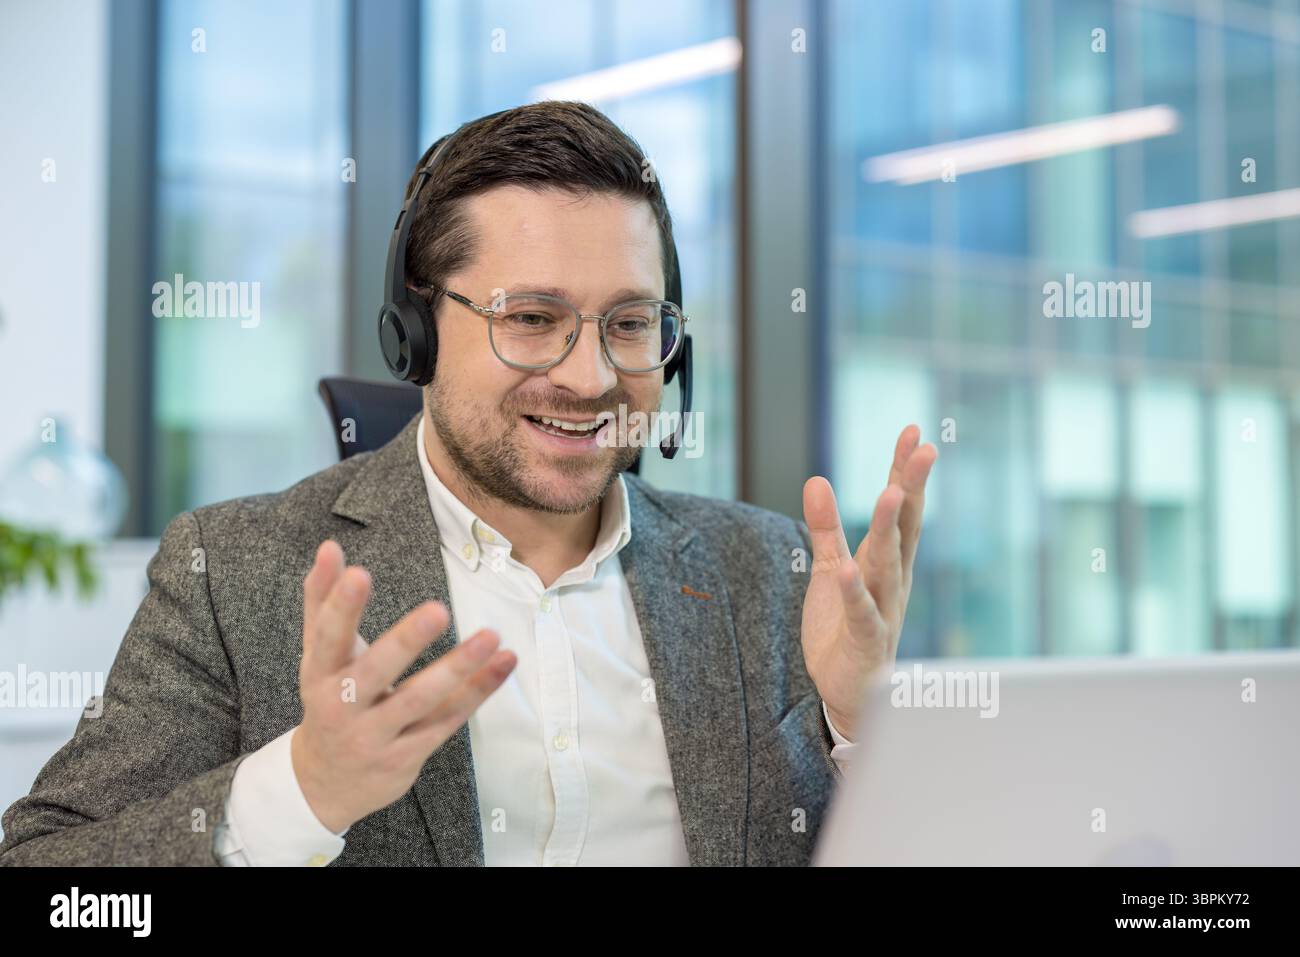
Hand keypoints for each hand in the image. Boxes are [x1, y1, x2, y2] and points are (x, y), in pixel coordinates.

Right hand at [290, 540, 515, 833]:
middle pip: (374, 673)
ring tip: (491, 636)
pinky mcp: (407, 755)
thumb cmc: (329, 699)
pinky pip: (446, 720)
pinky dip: (478, 691)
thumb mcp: (319, 654)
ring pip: (418, 700)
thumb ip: (323, 600)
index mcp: (318, 674)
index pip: (327, 637)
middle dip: (405, 642)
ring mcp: (375, 735)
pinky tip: (504, 662)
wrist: (325, 783)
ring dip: (457, 668)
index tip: (360, 573)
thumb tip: (330, 547)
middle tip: (438, 609)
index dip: (341, 607)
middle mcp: (342, 707)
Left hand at [800, 425, 936, 738]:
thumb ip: (824, 527)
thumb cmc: (845, 626)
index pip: (900, 509)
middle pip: (904, 527)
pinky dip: (857, 591)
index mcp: (887, 560)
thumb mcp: (830, 568)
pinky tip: (849, 568)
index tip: (914, 432)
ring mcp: (884, 609)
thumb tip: (815, 480)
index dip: (904, 472)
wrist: (848, 693)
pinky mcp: (866, 640)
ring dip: (889, 529)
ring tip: (891, 492)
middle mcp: (893, 580)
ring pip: (888, 564)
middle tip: (924, 450)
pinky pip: (862, 612)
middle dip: (912, 488)